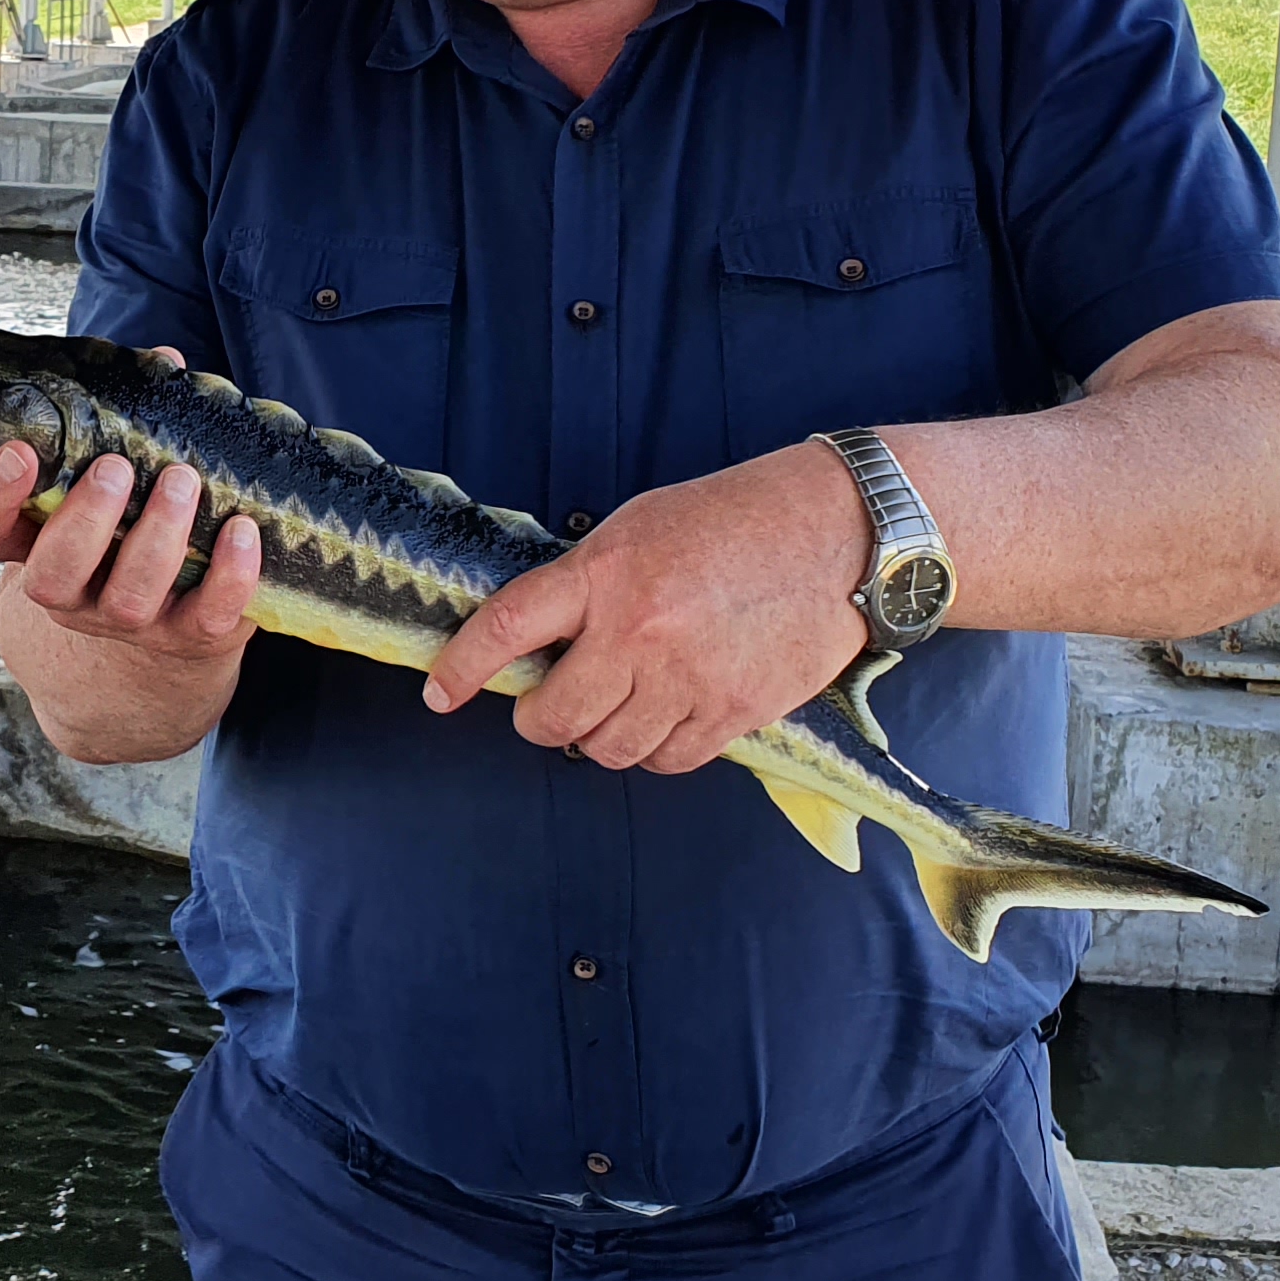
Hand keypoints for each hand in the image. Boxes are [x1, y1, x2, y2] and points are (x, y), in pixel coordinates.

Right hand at [0, 349, 261, 669]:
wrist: (175, 613)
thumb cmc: (136, 518)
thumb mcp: (118, 473)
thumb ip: (127, 418)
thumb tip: (165, 361)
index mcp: (37, 544)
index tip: (18, 451)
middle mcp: (72, 593)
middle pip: (52, 577)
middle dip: (83, 521)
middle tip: (116, 467)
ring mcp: (127, 622)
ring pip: (128, 599)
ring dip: (156, 538)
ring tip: (182, 480)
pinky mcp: (188, 637)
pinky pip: (205, 618)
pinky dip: (228, 575)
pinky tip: (242, 529)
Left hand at [419, 440, 870, 772]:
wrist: (838, 533)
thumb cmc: (736, 518)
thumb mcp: (640, 526)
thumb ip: (587, 582)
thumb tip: (544, 639)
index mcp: (606, 573)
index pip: (509, 627)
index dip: (464, 666)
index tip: (441, 693)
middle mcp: (640, 633)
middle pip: (554, 717)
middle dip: (541, 717)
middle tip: (551, 701)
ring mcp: (688, 680)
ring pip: (608, 750)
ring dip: (598, 736)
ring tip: (617, 703)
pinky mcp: (733, 713)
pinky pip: (667, 762)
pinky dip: (653, 749)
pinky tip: (664, 715)